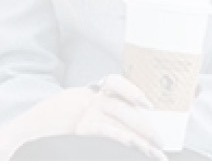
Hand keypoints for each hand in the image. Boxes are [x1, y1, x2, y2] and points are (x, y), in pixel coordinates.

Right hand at [0, 76, 166, 160]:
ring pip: (122, 118)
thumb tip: (127, 129)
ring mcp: (85, 111)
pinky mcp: (81, 126)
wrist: (26, 131)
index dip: (133, 90)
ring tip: (157, 152)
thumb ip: (97, 116)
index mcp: (89, 94)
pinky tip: (138, 148)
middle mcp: (89, 98)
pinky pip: (108, 129)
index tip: (149, 104)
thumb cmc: (53, 125)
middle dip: (146, 124)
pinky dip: (126, 138)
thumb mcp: (74, 113)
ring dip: (142, 137)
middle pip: (124, 105)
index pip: (114, 82)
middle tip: (162, 140)